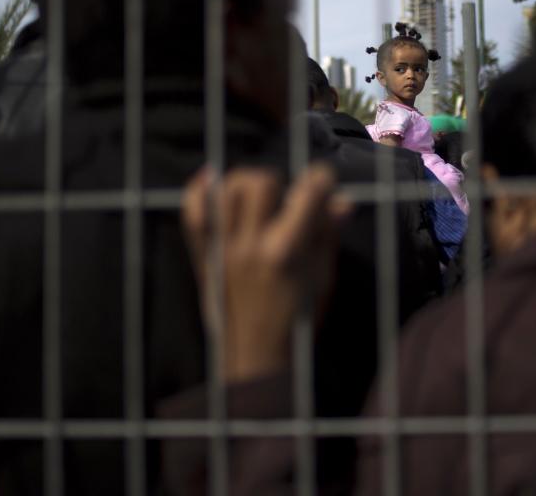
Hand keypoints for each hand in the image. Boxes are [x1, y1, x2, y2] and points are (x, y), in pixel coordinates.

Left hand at [181, 164, 350, 381]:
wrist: (256, 357)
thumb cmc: (298, 319)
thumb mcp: (322, 277)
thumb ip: (327, 234)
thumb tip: (342, 201)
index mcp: (286, 252)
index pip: (307, 194)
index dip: (321, 178)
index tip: (323, 180)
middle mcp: (251, 246)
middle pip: (260, 182)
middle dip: (279, 182)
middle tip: (285, 199)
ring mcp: (223, 249)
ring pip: (226, 189)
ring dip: (244, 184)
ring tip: (256, 197)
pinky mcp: (204, 255)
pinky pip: (192, 213)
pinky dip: (199, 190)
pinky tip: (212, 179)